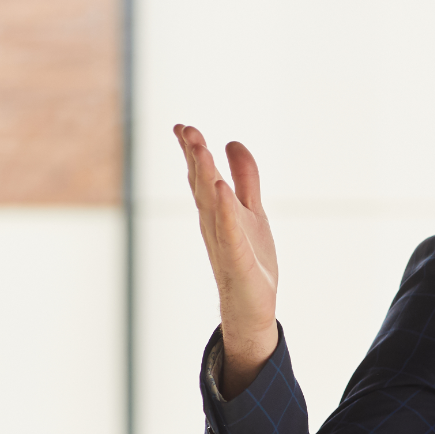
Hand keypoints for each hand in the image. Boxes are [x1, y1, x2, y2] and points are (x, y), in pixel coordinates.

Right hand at [178, 124, 279, 396]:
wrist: (251, 307)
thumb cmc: (250, 259)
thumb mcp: (251, 210)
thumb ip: (246, 178)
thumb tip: (233, 142)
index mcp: (216, 210)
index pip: (201, 175)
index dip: (192, 151)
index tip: (182, 126)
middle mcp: (214, 223)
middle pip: (202, 184)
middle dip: (194, 156)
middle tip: (185, 129)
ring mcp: (223, 241)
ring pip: (212, 203)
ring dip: (205, 174)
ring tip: (201, 147)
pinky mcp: (237, 260)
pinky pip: (229, 231)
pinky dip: (226, 210)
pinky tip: (222, 189)